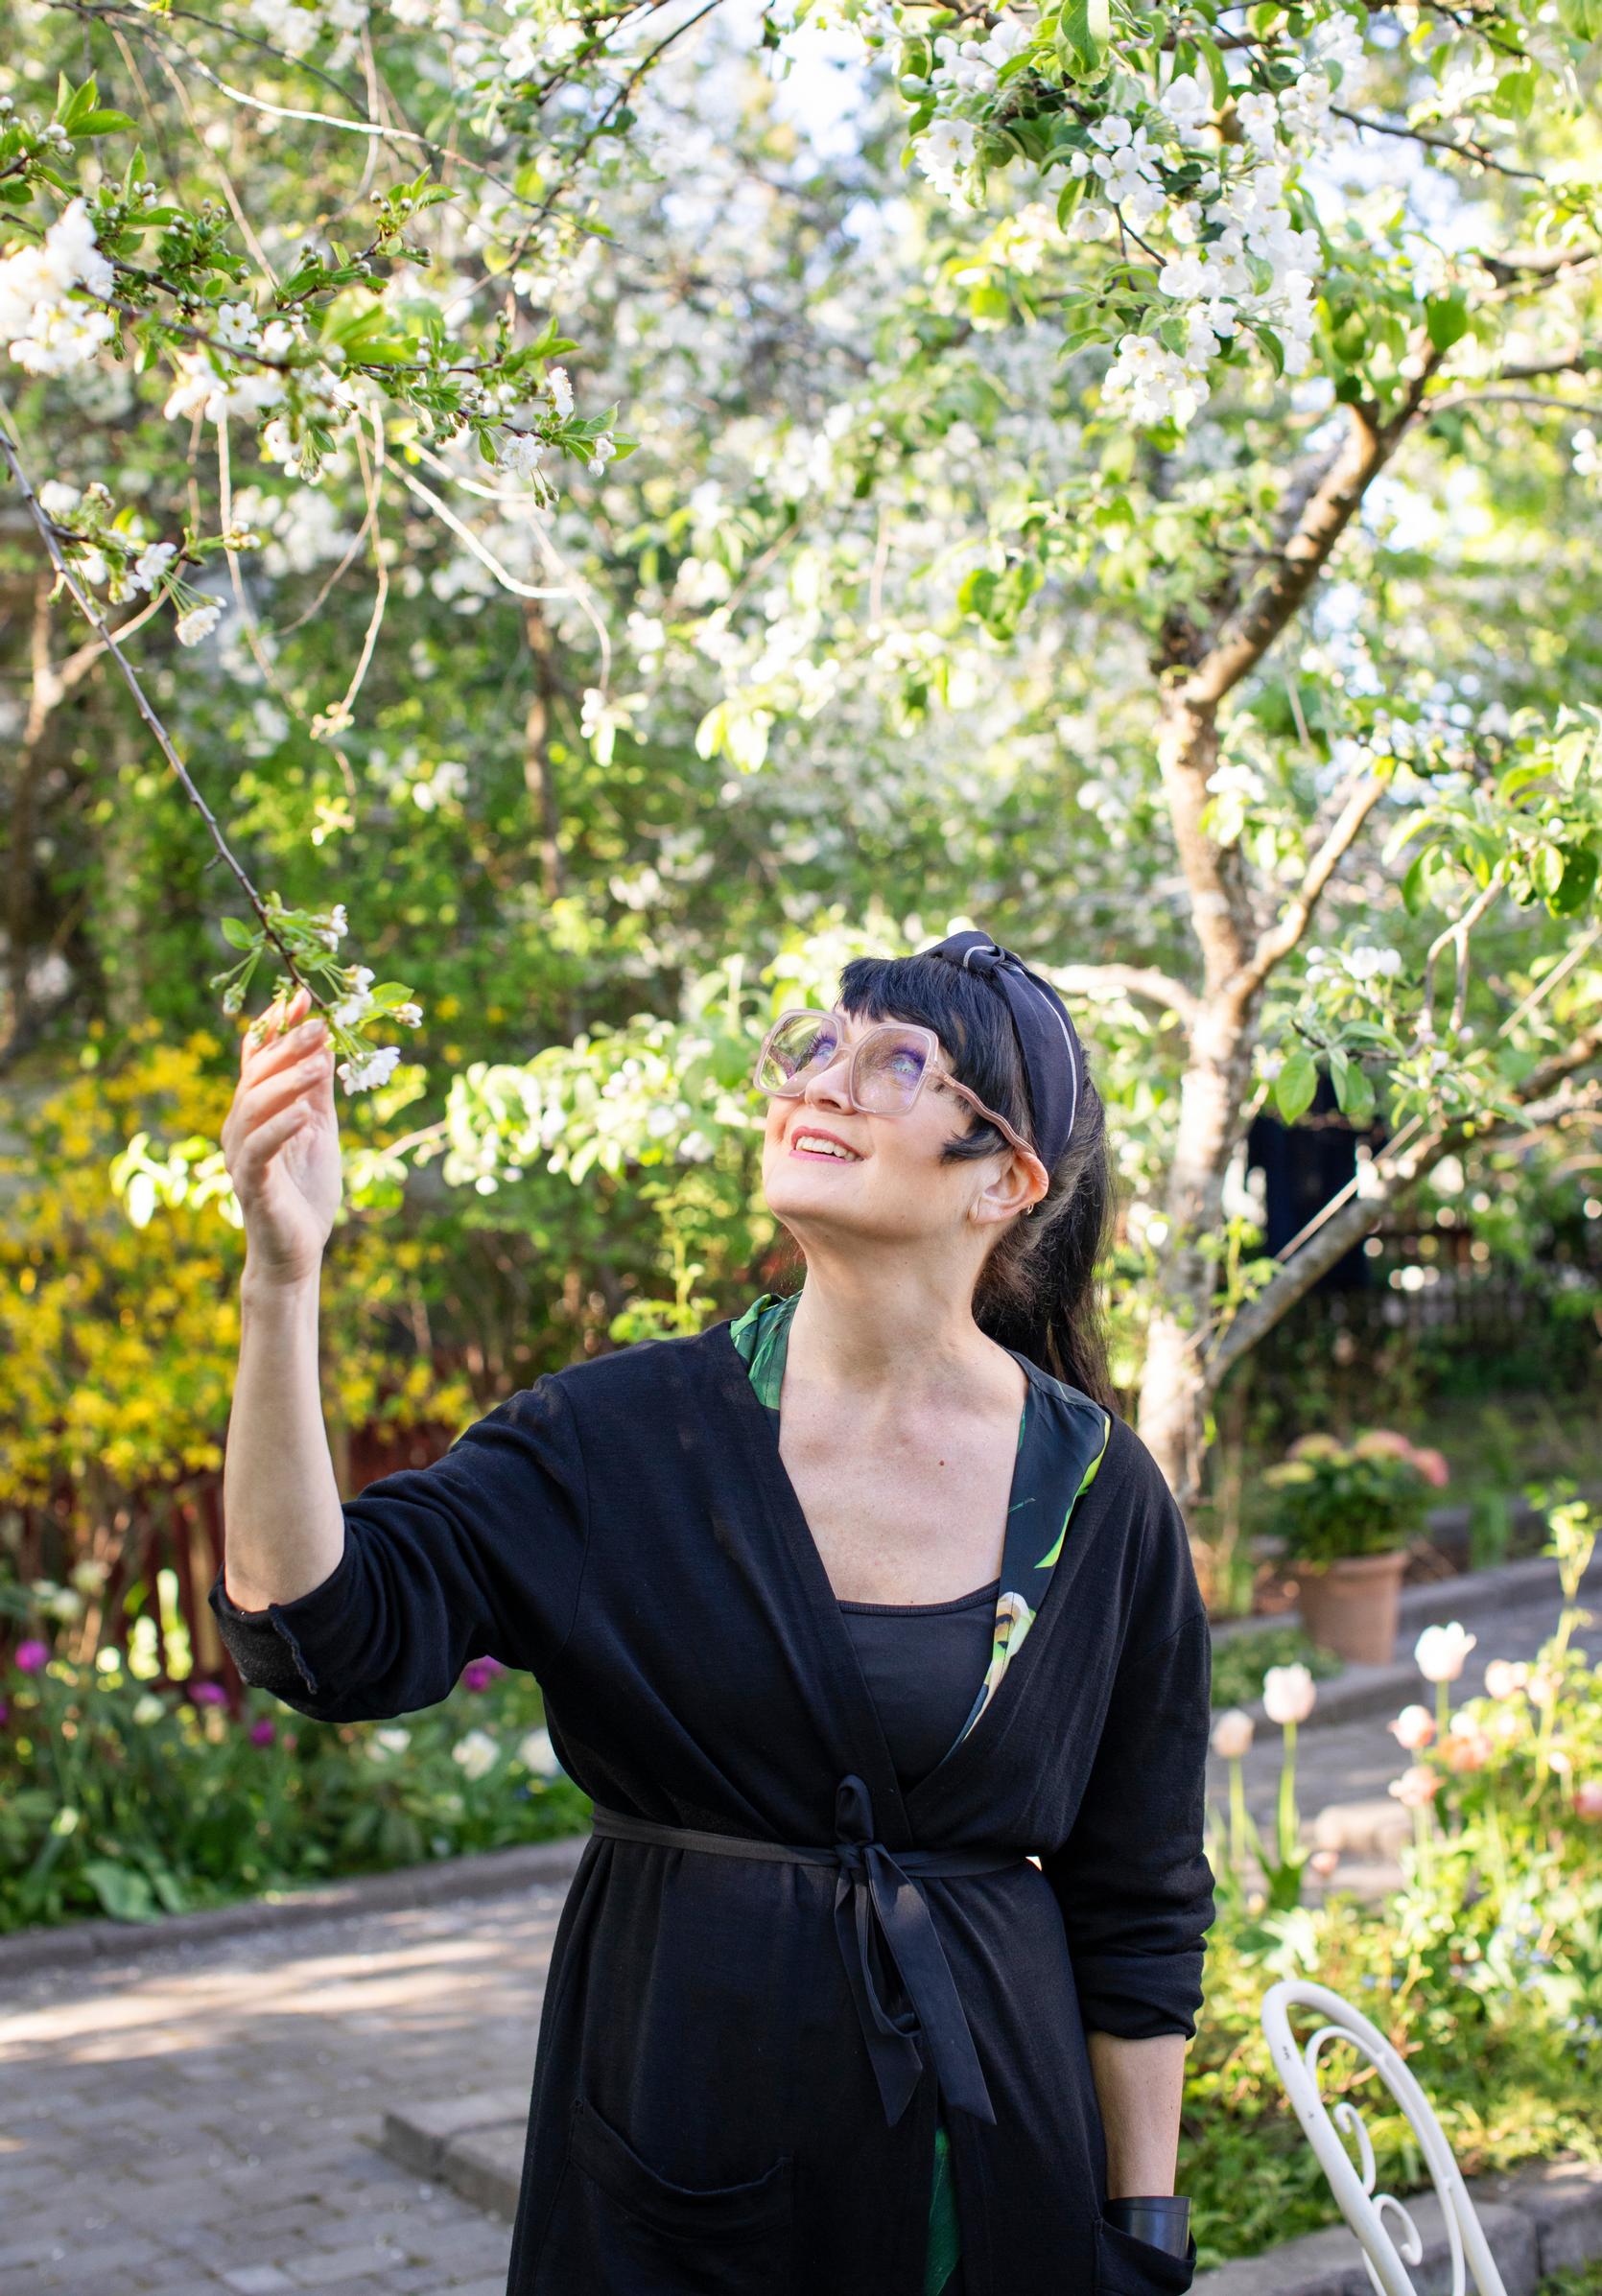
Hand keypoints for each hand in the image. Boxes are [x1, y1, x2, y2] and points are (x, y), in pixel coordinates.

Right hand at [224, 982, 342, 1287]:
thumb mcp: (319, 1130)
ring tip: (318, 1062)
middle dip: (287, 1046)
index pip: (258, 1059)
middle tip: (319, 1023)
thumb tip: (325, 1043)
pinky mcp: (251, 1186)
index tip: (302, 996)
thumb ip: (316, 1091)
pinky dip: (280, 1128)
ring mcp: (241, 1156)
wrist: (297, 1252)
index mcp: (255, 1111)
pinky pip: (259, 1151)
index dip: (276, 1027)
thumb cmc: (306, 1191)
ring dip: (287, 1081)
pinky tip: (304, 1113)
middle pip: (256, 1076)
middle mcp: (240, 1128)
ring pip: (253, 1108)